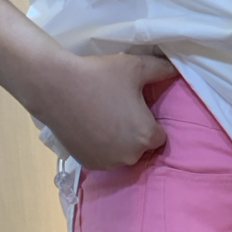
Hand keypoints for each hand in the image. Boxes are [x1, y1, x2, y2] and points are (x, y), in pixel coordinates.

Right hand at [32, 53, 176, 169]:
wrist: (55, 86)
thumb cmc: (99, 75)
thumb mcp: (134, 66)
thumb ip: (160, 69)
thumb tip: (175, 69)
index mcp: (146, 136)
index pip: (159, 136)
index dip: (149, 122)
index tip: (136, 109)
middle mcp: (131, 156)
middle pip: (140, 147)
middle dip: (133, 133)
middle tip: (117, 110)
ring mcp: (109, 163)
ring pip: (121, 154)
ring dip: (117, 142)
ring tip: (102, 118)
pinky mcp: (90, 165)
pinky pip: (103, 158)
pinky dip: (100, 148)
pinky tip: (90, 129)